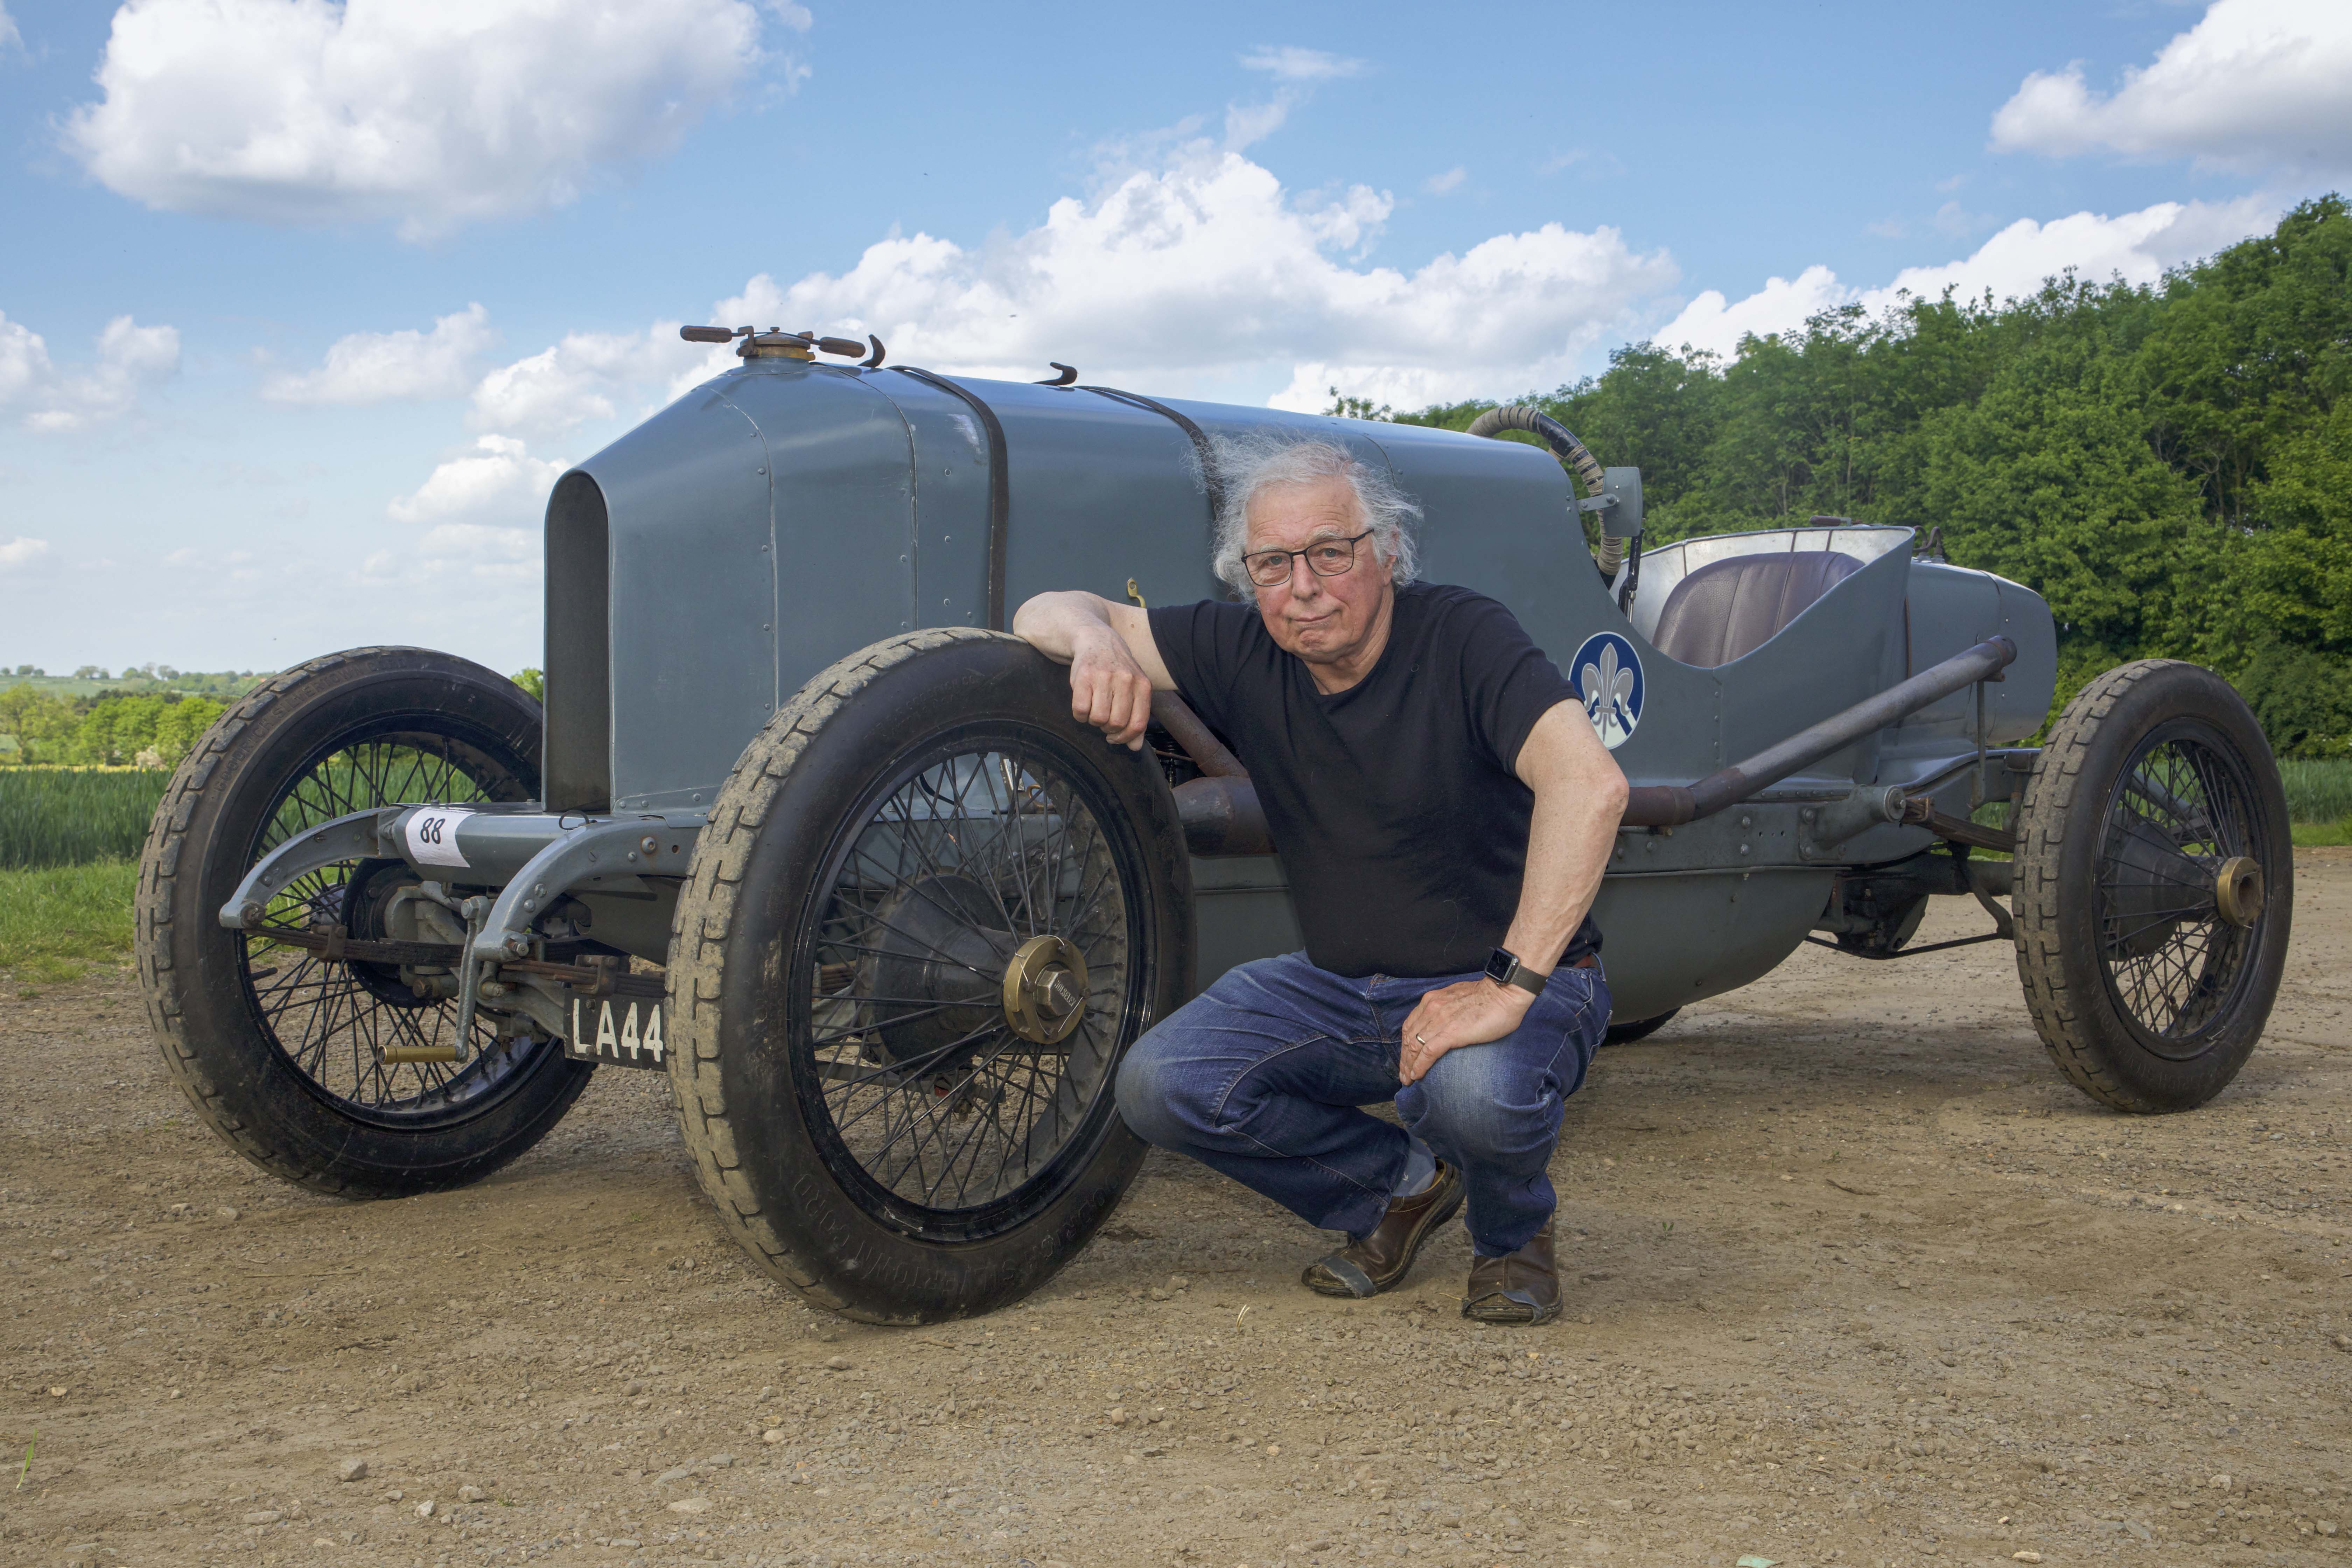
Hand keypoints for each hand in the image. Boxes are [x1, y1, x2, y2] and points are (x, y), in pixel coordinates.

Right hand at [1067, 626, 1154, 749]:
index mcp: (1143, 685)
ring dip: (1093, 721)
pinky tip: (1083, 704)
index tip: (1116, 737)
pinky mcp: (1083, 676)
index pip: (1138, 724)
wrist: (1097, 640)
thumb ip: (1137, 717)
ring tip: (1094, 709)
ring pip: (1098, 719)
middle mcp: (1126, 679)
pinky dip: (1080, 714)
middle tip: (1104, 720)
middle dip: (1108, 729)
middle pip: (1116, 723)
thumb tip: (1135, 747)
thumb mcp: (1134, 689)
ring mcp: (1104, 677)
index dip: (1126, 737)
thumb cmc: (1118, 671)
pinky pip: (1080, 710)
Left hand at [1398, 978, 1534, 1084]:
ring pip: (1414, 1046)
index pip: (1410, 1025)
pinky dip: (1419, 1066)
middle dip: (1404, 1058)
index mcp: (1432, 1000)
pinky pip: (1428, 1053)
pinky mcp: (1450, 1033)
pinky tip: (1416, 1075)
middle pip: (1408, 1038)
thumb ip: (1447, 1008)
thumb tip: (1446, 1020)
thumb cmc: (1489, 997)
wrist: (1504, 993)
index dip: (1405, 1043)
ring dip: (1408, 1066)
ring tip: (1408, 1079)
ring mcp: (1439, 1020)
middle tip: (1403, 1074)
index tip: (1406, 1057)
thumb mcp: (1458, 997)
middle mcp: (1431, 1008)